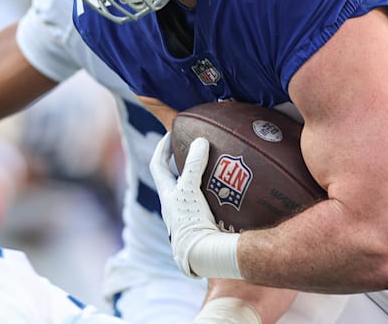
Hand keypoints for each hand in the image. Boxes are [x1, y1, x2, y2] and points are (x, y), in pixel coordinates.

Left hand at [149, 134, 241, 279]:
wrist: (202, 255)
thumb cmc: (190, 221)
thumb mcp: (189, 189)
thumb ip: (194, 165)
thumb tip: (200, 141)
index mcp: (166, 195)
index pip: (158, 165)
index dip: (162, 148)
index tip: (171, 133)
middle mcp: (173, 206)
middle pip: (174, 178)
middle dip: (183, 163)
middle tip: (195, 148)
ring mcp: (188, 216)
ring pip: (191, 191)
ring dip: (201, 179)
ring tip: (217, 166)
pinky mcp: (202, 224)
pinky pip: (208, 203)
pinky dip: (216, 194)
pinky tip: (229, 190)